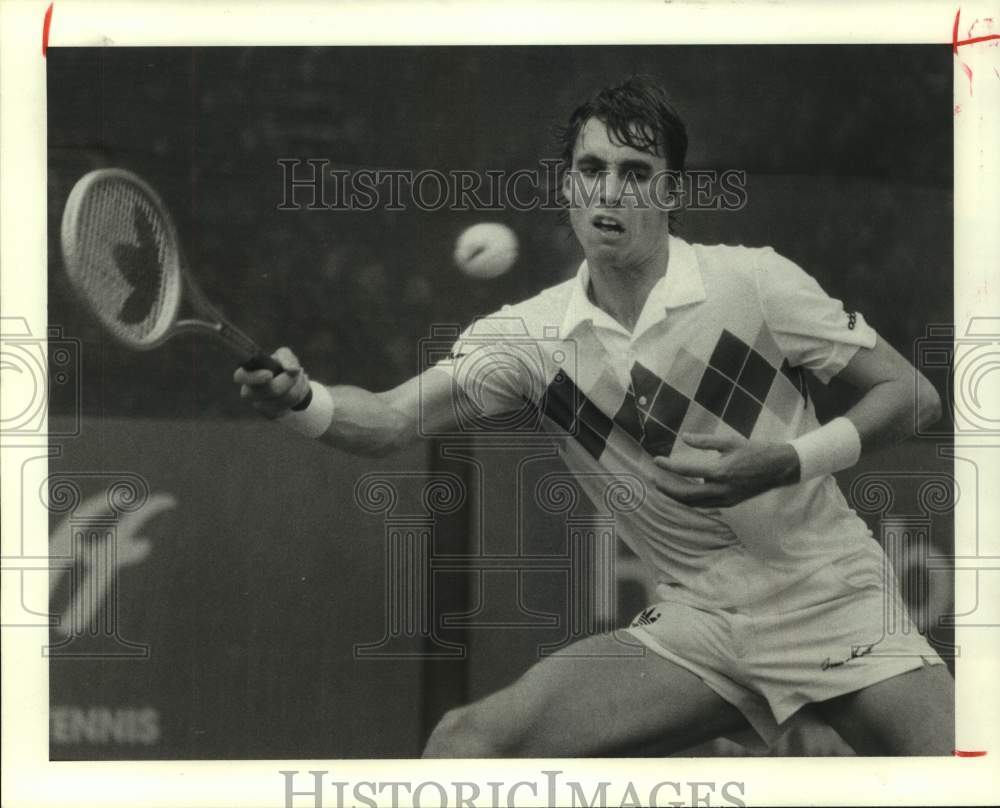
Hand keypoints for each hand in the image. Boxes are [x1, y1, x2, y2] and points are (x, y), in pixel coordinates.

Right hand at [233, 347, 310, 418]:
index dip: (255, 377)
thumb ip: (286, 357)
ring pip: (286, 398)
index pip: (240, 377)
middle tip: (298, 370)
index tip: (270, 374)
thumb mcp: (284, 355)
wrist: (290, 385)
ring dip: (298, 384)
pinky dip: (300, 393)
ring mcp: (259, 406)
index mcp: (247, 374)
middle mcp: (250, 392)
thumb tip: (292, 369)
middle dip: (289, 379)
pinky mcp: (271, 415)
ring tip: (299, 376)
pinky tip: (296, 388)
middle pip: (271, 390)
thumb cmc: (281, 366)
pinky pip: (290, 405)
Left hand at [653, 432, 799, 507]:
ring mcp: (725, 499)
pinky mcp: (729, 503)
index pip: (686, 470)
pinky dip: (689, 499)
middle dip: (666, 488)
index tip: (656, 460)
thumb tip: (683, 437)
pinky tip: (681, 491)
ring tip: (662, 486)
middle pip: (685, 494)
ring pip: (693, 503)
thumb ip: (704, 441)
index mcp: (720, 471)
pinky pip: (703, 504)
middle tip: (652, 479)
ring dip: (676, 496)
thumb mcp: (729, 441)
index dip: (668, 466)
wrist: (778, 468)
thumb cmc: (754, 451)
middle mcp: (720, 489)